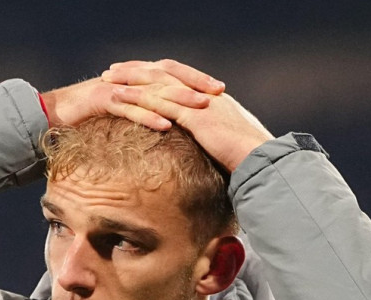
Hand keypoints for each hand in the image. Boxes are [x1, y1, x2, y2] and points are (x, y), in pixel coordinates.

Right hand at [40, 59, 224, 130]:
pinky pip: (129, 109)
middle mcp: (129, 79)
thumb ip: (142, 112)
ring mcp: (116, 88)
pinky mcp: (102, 101)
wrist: (51, 114)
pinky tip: (166, 126)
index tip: (219, 90)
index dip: (195, 79)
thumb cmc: (88, 118)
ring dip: (178, 100)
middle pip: (167, 77)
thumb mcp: (121, 114)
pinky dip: (148, 117)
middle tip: (217, 94)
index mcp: (136, 79)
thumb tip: (168, 123)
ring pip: (152, 92)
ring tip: (200, 108)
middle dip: (193, 84)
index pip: (171, 73)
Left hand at [102, 61, 273, 171]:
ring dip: (131, 79)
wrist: (262, 160)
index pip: (179, 78)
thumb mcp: (230, 144)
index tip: (136, 75)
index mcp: (212, 98)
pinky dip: (137, 97)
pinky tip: (118, 98)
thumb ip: (215, 139)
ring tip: (108, 79)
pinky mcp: (194, 116)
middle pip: (165, 72)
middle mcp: (204, 93)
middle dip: (137, 69)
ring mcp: (199, 102)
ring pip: (158, 82)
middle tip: (114, 70)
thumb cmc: (249, 159)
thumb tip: (208, 147)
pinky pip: (159, 101)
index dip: (155, 75)